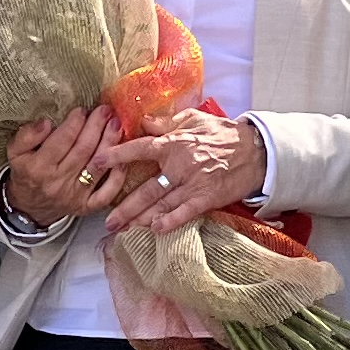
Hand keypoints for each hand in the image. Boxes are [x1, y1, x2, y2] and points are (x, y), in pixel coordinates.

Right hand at [2, 105, 129, 225]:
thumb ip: (27, 135)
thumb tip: (46, 123)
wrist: (29, 207)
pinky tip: (122, 157)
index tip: (82, 109)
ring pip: (98, 166)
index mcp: (39, 167)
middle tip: (105, 110)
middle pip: (84, 150)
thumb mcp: (15, 152)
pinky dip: (118, 175)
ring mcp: (75, 196)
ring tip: (116, 124)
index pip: (62, 140)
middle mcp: (58, 182)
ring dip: (110, 142)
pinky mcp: (87, 206)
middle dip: (96, 126)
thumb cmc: (26, 173)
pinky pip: (108, 192)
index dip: (75, 122)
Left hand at [100, 109, 268, 235]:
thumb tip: (144, 121)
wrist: (255, 151)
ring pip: (162, 204)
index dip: (116, 156)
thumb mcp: (194, 119)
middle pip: (147, 188)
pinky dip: (171, 221)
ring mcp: (193, 183)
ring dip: (141, 218)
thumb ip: (167, 122)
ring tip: (122, 230)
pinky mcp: (207, 198)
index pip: (139, 149)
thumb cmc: (222, 134)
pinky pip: (185, 212)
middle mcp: (179, 165)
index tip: (94, 163)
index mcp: (173, 143)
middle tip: (106, 221)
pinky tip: (156, 230)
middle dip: (125, 206)